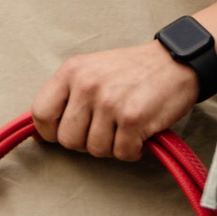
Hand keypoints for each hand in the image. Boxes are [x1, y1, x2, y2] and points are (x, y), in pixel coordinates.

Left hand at [32, 41, 201, 161]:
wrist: (175, 62)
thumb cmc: (132, 70)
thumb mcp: (92, 70)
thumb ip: (68, 95)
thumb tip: (43, 132)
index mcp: (71, 71)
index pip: (40, 113)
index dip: (50, 132)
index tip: (64, 133)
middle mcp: (87, 85)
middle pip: (68, 140)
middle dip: (87, 142)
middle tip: (106, 130)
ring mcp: (109, 102)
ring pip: (96, 150)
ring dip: (113, 146)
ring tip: (124, 128)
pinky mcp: (133, 118)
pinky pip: (122, 153)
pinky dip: (133, 150)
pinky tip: (139, 134)